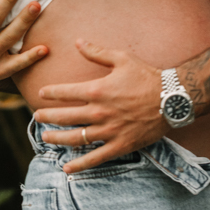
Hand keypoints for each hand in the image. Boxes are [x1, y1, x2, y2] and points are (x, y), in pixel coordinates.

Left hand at [33, 40, 165, 173]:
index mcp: (98, 90)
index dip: (51, 93)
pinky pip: (96, 158)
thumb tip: (77, 41)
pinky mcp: (120, 145)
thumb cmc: (147, 76)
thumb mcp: (122, 58)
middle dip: (48, 116)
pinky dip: (80, 164)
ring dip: (57, 139)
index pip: (66, 92)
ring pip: (76, 138)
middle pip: (66, 116)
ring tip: (45, 138)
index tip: (41, 93)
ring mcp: (109, 131)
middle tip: (37, 116)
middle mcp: (100, 112)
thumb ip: (97, 51)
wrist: (172, 99)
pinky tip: (67, 167)